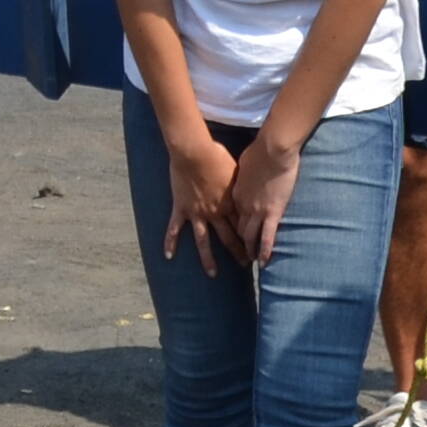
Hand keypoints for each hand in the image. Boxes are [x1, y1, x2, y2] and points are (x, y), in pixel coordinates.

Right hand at [155, 117, 239, 267]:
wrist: (194, 152)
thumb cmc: (216, 156)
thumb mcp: (236, 170)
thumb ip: (241, 183)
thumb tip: (250, 186)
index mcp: (230, 203)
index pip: (244, 226)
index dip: (252, 238)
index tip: (258, 247)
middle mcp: (215, 212)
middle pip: (228, 237)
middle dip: (238, 253)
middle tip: (245, 265)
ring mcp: (197, 213)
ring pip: (203, 241)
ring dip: (208, 259)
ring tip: (212, 274)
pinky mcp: (181, 209)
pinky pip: (174, 229)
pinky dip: (170, 242)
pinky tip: (168, 256)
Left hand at [217, 126, 302, 267]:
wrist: (272, 150)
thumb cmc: (259, 150)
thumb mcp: (244, 163)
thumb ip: (243, 173)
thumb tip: (247, 171)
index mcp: (234, 193)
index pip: (231, 214)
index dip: (232, 224)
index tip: (232, 231)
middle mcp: (242, 206)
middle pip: (236, 228)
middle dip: (236, 243)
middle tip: (237, 254)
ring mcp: (257, 211)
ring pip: (249, 236)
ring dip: (249, 250)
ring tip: (249, 261)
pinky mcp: (272, 213)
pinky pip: (267, 237)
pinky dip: (265, 251)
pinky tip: (264, 262)